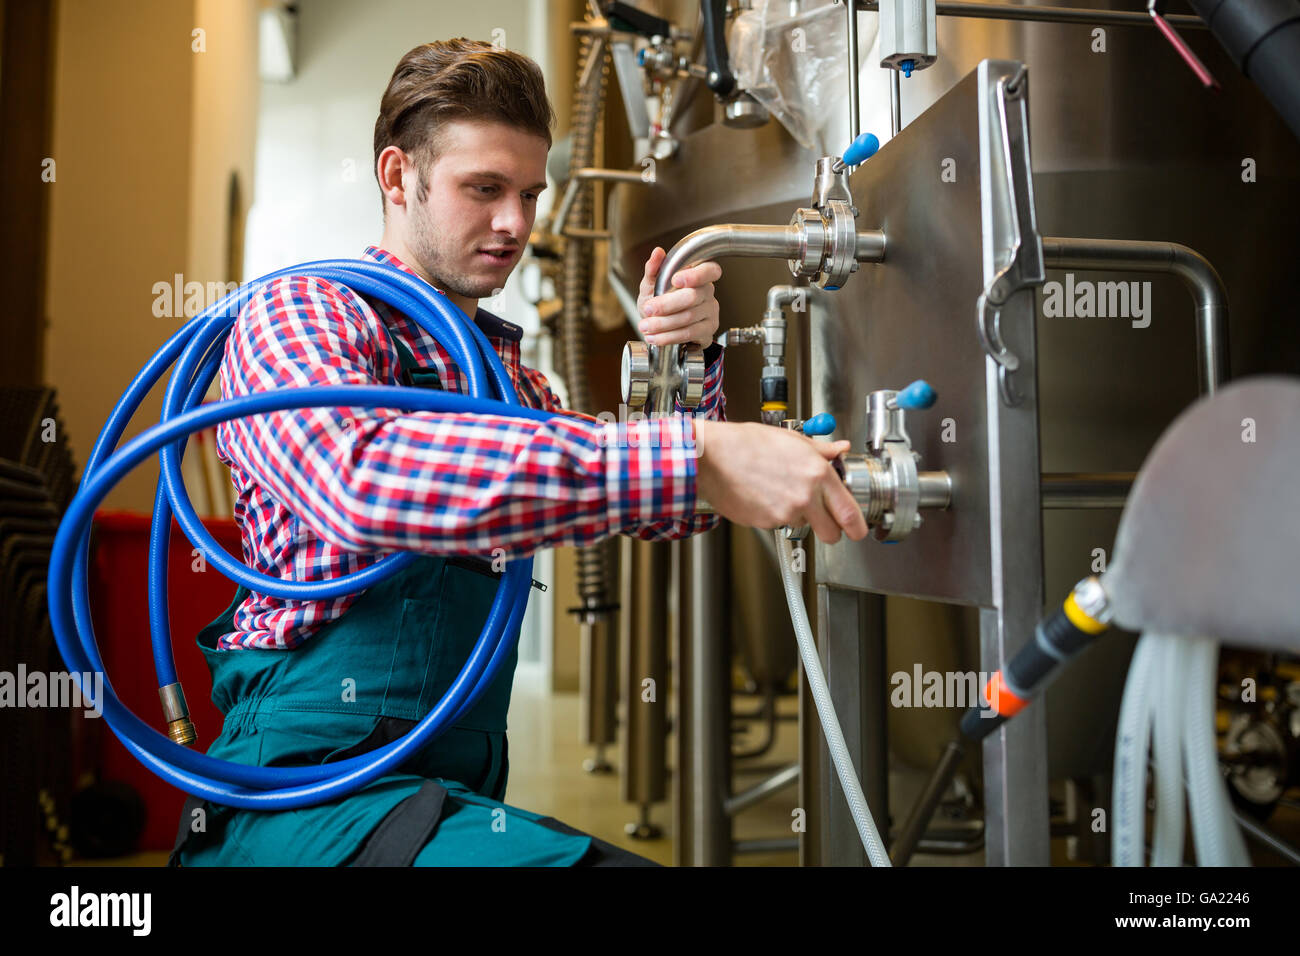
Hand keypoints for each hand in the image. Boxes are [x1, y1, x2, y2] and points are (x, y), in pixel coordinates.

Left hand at [637, 246, 721, 349]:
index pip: (710, 270)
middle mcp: (708, 293)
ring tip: (645, 326)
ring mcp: (710, 313)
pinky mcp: (707, 331)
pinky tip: (654, 337)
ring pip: (688, 318)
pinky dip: (668, 337)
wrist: (661, 326)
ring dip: (663, 324)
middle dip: (667, 304)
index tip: (676, 280)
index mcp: (698, 276)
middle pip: (692, 297)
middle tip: (648, 309)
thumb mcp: (651, 285)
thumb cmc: (659, 301)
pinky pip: (688, 334)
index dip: (696, 275)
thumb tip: (657, 253)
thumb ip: (653, 269)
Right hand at [693, 420, 868, 543]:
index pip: (849, 512)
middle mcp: (805, 497)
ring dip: (799, 515)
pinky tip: (765, 494)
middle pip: (832, 533)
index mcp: (817, 474)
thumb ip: (822, 451)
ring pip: (803, 526)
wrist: (713, 457)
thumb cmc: (747, 444)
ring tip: (780, 490)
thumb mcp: (792, 440)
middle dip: (832, 531)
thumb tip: (840, 449)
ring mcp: (785, 513)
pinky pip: (779, 523)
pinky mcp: (766, 523)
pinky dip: (776, 513)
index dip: (857, 526)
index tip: (858, 529)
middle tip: (825, 520)